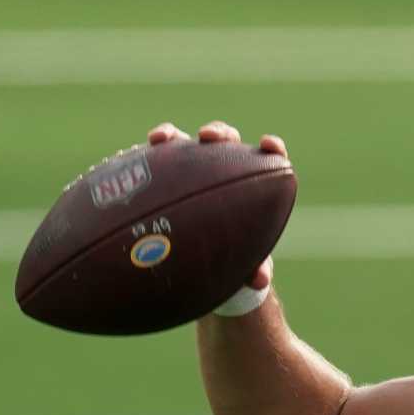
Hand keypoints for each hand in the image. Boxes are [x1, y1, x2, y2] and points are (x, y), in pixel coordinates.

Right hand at [148, 120, 282, 290]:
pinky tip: (141, 150)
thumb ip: (254, 271)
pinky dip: (152, 151)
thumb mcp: (243, 269)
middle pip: (226, 142)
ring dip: (174, 135)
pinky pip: (156, 160)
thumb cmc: (230, 261)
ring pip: (188, 143)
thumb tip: (259, 281)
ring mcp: (192, 169)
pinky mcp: (165, 175)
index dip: (271, 149)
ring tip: (164, 139)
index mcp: (251, 187)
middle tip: (210, 139)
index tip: (270, 145)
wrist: (198, 266)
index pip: (267, 160)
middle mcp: (222, 171)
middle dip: (219, 133)